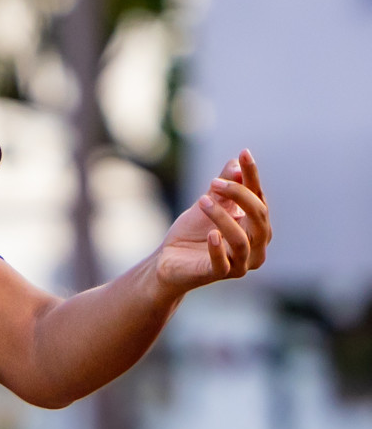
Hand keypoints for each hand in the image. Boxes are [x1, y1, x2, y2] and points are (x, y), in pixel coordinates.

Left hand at [154, 149, 270, 294]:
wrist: (169, 259)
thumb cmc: (193, 232)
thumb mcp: (208, 203)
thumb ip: (223, 186)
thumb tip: (236, 164)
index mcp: (256, 225)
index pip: (259, 197)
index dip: (252, 176)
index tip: (244, 153)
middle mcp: (256, 245)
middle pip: (259, 217)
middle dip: (240, 195)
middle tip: (213, 182)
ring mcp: (241, 263)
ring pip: (241, 240)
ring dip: (222, 218)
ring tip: (202, 201)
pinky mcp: (221, 275)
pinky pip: (224, 263)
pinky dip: (218, 248)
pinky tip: (211, 235)